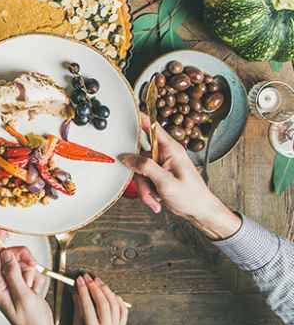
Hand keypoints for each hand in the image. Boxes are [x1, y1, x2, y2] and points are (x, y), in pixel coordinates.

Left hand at [0, 240, 52, 324]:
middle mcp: (2, 282)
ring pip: (22, 261)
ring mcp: (13, 282)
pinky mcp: (23, 282)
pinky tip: (36, 290)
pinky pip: (30, 269)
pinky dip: (36, 277)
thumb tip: (5, 254)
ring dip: (32, 271)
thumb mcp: (23, 297)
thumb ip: (13, 273)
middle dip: (23, 260)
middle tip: (32, 269)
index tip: (1, 229)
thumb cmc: (31, 321)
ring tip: (33, 287)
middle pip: (10, 255)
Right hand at [72, 275, 127, 324]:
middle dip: (95, 287)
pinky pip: (123, 313)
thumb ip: (78, 313)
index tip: (79, 281)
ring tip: (98, 282)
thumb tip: (77, 295)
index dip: (83, 291)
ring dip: (106, 291)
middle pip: (103, 303)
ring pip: (115, 306)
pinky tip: (112, 294)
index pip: (88, 306)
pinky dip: (118, 301)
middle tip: (88, 278)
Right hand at [121, 113, 241, 239]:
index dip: (138, 118)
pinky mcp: (159, 173)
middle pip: (140, 154)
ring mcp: (162, 163)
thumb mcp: (166, 182)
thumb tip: (127, 157)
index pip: (151, 126)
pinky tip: (155, 198)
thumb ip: (145, 167)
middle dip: (139, 174)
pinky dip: (146, 190)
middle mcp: (166, 153)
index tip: (125, 113)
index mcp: (171, 148)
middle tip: (145, 187)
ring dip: (143, 186)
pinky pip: (144, 177)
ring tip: (153, 198)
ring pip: (140, 169)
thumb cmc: (192, 197)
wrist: (200, 211)